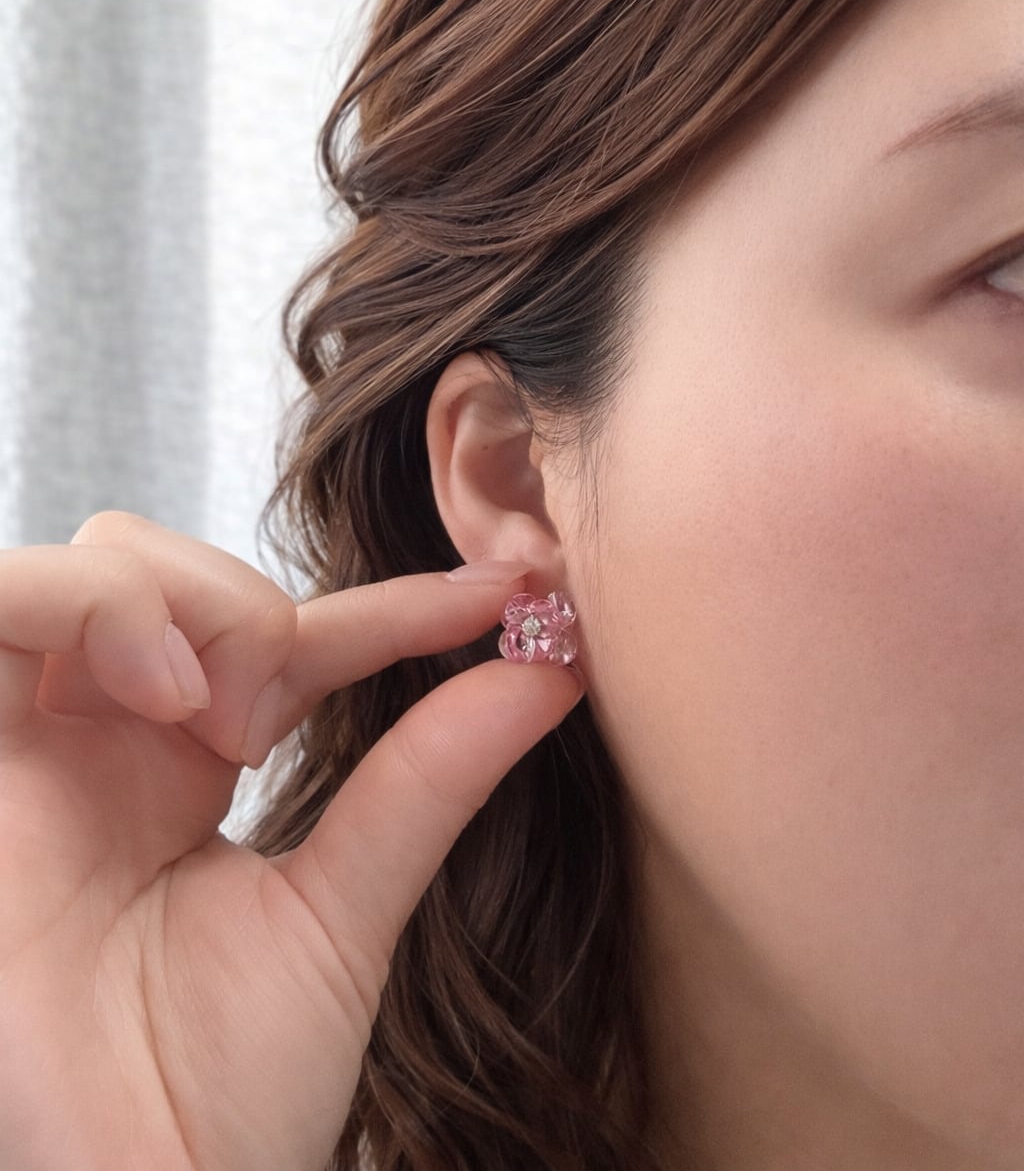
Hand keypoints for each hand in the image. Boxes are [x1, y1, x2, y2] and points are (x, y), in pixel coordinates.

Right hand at [0, 512, 582, 1170]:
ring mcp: (37, 746)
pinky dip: (92, 606)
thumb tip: (550, 673)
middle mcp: (110, 743)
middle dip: (246, 606)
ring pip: (96, 564)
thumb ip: (428, 782)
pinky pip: (3, 602)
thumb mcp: (343, 912)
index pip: (296, 638)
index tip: (502, 597)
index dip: (395, 605)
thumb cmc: (220, 1096)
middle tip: (271, 728)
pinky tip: (164, 692)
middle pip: (172, 564)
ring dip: (179, 600)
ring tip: (222, 717)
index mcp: (190, 768)